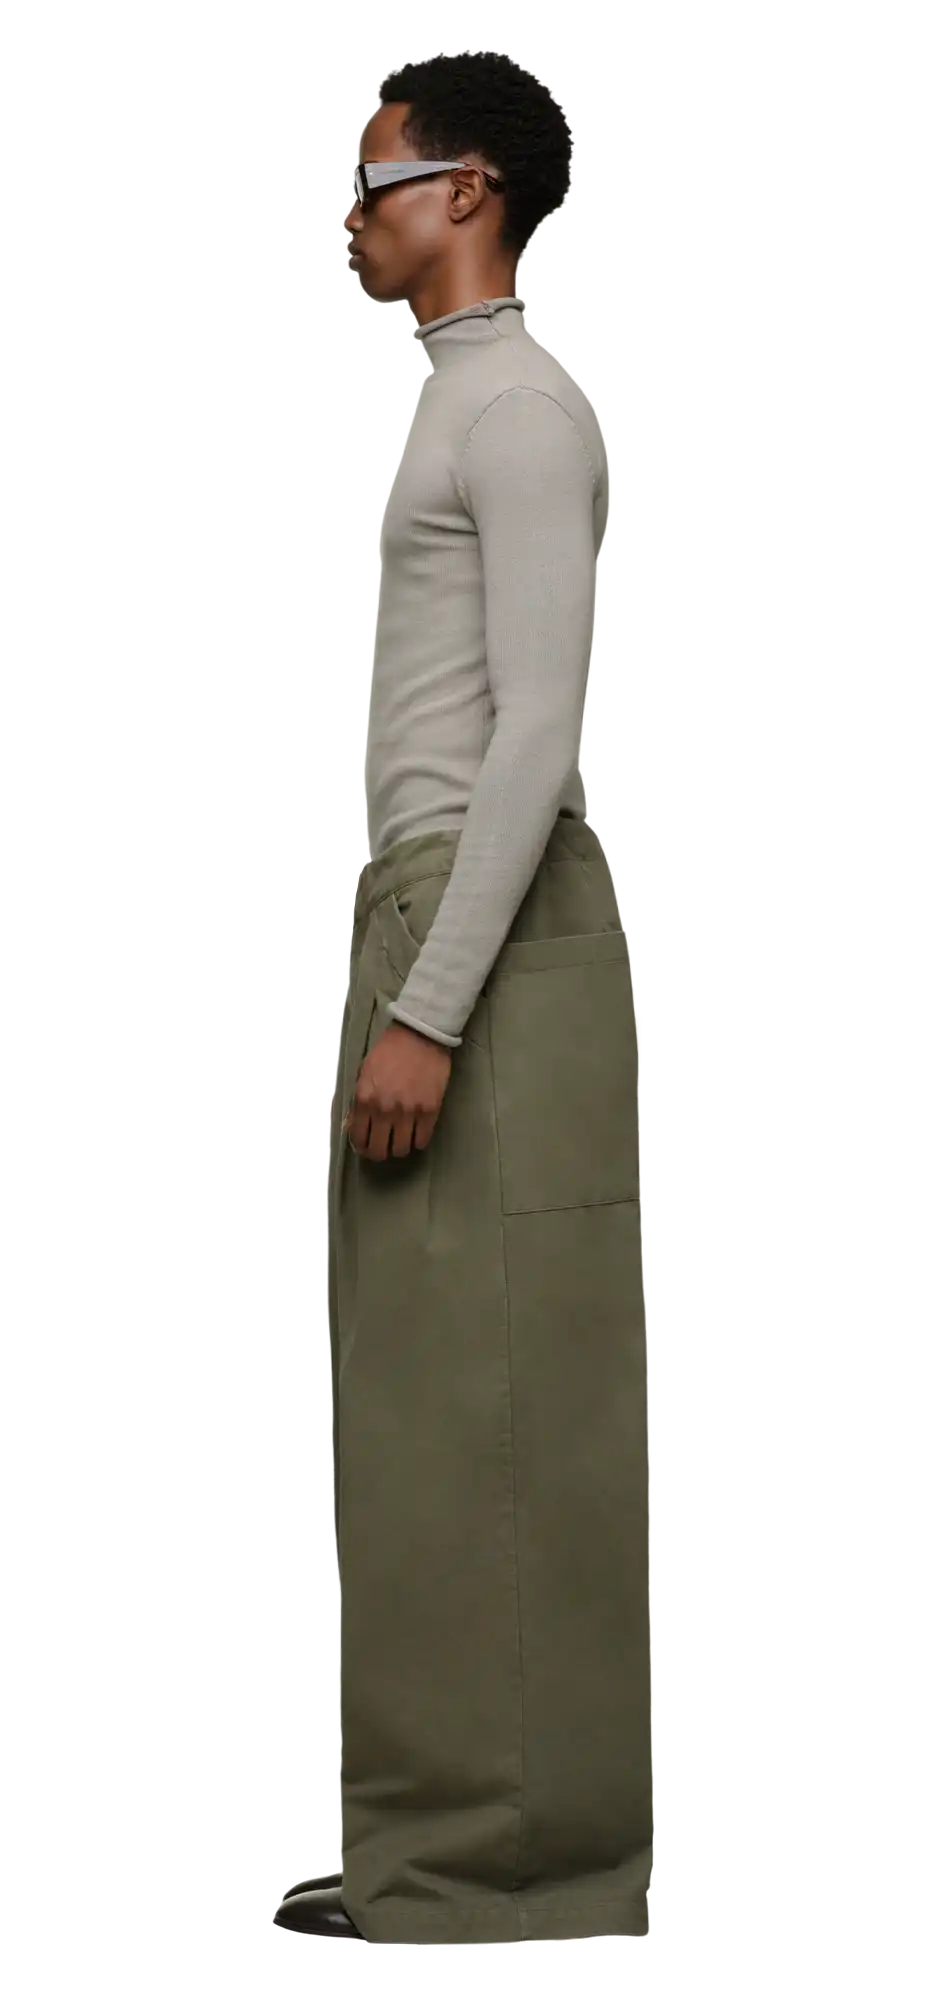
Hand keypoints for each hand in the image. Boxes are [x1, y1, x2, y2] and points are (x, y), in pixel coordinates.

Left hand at [343, 1019, 452, 1161]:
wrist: (420, 1035)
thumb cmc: (388, 1051)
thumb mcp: (363, 1072)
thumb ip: (355, 1100)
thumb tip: (350, 1125)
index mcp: (364, 1098)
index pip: (358, 1137)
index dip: (360, 1147)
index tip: (365, 1146)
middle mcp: (384, 1109)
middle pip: (379, 1150)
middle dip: (378, 1153)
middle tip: (382, 1148)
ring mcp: (408, 1112)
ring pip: (402, 1149)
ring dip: (399, 1148)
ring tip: (400, 1140)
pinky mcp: (430, 1110)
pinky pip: (422, 1140)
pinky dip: (417, 1141)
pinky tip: (415, 1133)